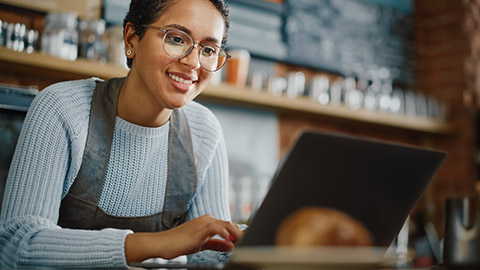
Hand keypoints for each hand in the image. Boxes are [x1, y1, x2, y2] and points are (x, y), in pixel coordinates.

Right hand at [125, 215, 242, 262]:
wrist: (162, 243)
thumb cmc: (178, 243)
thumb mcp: (201, 245)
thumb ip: (216, 244)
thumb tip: (231, 245)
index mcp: (207, 222)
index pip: (227, 226)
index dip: (238, 233)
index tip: (246, 240)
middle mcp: (207, 219)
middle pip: (230, 224)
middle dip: (240, 233)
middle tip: (248, 242)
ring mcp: (204, 222)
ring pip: (226, 225)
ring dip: (237, 234)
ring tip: (244, 242)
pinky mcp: (200, 228)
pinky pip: (218, 229)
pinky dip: (226, 235)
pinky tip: (231, 242)